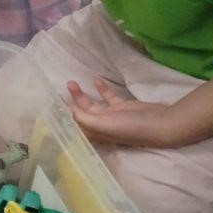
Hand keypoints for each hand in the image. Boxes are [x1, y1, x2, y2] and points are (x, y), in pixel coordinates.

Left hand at [66, 78, 184, 148]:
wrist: (161, 124)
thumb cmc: (131, 127)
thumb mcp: (104, 124)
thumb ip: (85, 118)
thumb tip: (70, 112)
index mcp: (96, 134)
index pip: (75, 126)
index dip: (63, 117)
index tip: (50, 107)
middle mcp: (102, 126)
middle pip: (81, 114)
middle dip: (71, 102)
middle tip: (63, 87)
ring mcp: (113, 116)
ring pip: (92, 104)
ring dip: (82, 94)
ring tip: (72, 82)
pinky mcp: (123, 107)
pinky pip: (109, 97)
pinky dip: (101, 89)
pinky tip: (95, 79)